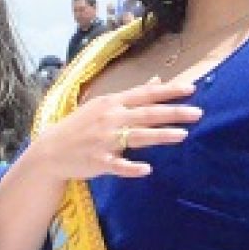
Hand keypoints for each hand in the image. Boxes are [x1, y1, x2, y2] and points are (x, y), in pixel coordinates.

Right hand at [25, 78, 199, 181]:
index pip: (145, 95)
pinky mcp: (98, 161)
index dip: (168, 91)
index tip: (191, 89)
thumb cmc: (80, 126)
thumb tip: (157, 80)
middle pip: (146, 114)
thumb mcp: (104, 105)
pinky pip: (117, 165)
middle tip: (198, 113)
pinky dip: (131, 167)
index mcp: (112, 103)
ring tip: (183, 135)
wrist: (50, 150)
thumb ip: (132, 96)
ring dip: (159, 135)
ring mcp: (104, 140)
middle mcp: (110, 118)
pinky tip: (147, 169)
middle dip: (173, 113)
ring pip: (136, 137)